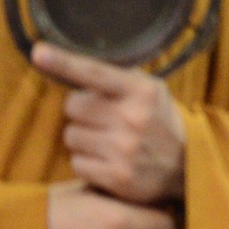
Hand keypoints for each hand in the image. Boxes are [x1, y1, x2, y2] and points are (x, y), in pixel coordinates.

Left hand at [36, 43, 186, 204]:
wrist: (189, 166)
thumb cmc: (161, 122)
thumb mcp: (152, 92)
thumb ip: (119, 80)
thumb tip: (70, 65)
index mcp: (142, 91)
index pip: (96, 73)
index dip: (64, 62)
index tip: (38, 52)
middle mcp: (133, 118)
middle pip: (73, 106)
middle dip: (82, 113)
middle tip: (103, 120)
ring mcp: (124, 149)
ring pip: (71, 136)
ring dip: (84, 139)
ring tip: (109, 143)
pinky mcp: (116, 176)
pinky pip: (77, 163)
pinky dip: (89, 163)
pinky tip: (109, 162)